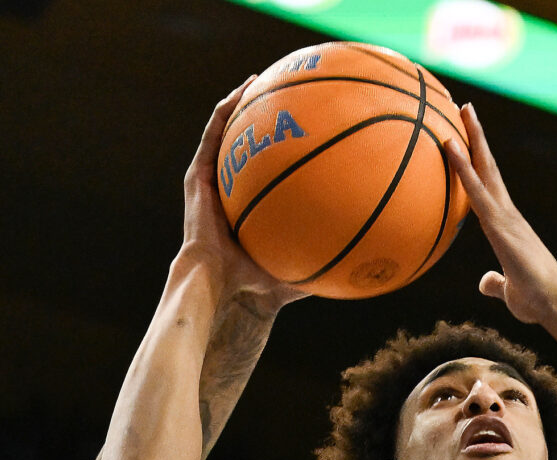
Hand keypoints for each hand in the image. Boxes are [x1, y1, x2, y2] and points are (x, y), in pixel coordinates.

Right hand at [182, 91, 307, 304]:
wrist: (218, 281)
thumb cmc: (254, 280)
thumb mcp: (296, 265)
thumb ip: (322, 259)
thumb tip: (358, 266)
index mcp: (245, 205)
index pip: (261, 170)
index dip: (277, 149)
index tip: (300, 130)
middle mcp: (226, 189)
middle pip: (242, 145)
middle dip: (260, 119)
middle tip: (282, 96)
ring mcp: (209, 181)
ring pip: (224, 132)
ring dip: (240, 104)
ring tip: (259, 80)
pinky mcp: (198, 176)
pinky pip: (212, 135)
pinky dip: (226, 111)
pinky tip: (243, 91)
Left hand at [441, 105, 556, 324]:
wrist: (556, 302)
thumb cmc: (536, 300)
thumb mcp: (508, 289)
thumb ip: (494, 282)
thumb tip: (484, 282)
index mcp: (508, 225)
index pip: (489, 187)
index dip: (478, 163)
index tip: (467, 140)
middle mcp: (508, 213)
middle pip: (489, 166)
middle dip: (476, 136)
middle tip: (465, 109)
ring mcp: (505, 215)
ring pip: (484, 168)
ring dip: (471, 138)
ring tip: (461, 109)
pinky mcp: (499, 223)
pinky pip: (476, 189)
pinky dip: (462, 166)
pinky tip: (449, 146)